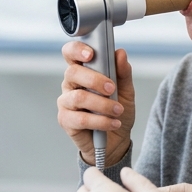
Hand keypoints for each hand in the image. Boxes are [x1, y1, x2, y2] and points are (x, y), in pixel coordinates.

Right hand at [57, 41, 134, 166]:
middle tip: (112, 89)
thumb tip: (121, 53)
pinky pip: (80, 119)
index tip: (91, 54)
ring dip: (102, 104)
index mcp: (82, 71)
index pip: (71, 53)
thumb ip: (123, 73)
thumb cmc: (117, 111)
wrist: (116, 140)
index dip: (77, 50)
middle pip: (73, 73)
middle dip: (95, 80)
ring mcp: (66, 103)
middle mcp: (70, 85)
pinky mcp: (66, 120)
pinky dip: (100, 121)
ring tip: (117, 110)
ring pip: (78, 97)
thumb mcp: (126, 91)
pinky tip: (113, 123)